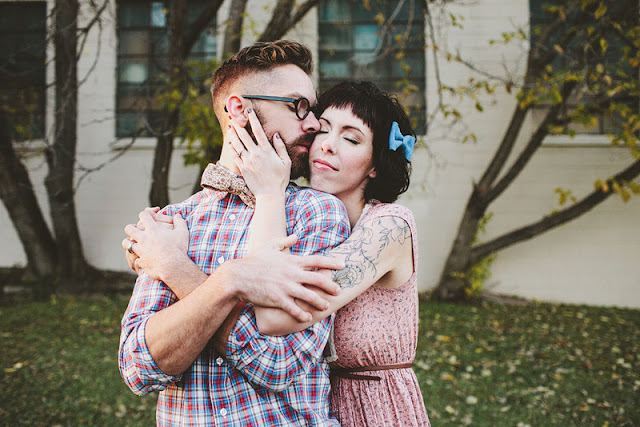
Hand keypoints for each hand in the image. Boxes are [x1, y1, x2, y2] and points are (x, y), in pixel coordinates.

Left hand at [123, 208, 189, 282]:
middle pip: (129, 229)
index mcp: (153, 229)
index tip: (148, 216)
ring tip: (132, 242)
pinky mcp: (141, 261)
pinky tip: (142, 258)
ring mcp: (141, 250)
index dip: (145, 213)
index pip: (143, 215)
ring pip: (127, 244)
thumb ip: (180, 222)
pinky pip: (135, 259)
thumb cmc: (178, 248)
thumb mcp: (182, 232)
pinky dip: (138, 258)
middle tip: (135, 229)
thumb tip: (178, 215)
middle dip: (131, 227)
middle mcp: (143, 238)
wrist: (174, 266)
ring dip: (129, 242)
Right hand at [221, 235, 344, 322]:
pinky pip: (294, 308)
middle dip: (331, 285)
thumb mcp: (269, 247)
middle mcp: (291, 274)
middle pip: (318, 279)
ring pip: (309, 295)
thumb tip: (296, 236)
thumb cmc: (253, 260)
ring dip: (320, 302)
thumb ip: (284, 241)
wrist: (238, 276)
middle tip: (339, 290)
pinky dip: (302, 314)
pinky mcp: (277, 299)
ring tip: (326, 306)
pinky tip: (308, 318)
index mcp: (291, 261)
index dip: (332, 262)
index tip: (343, 265)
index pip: (317, 260)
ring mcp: (285, 287)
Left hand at [228, 108, 290, 196]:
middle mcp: (256, 154)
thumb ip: (281, 148)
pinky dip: (232, 148)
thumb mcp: (286, 163)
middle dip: (239, 125)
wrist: (269, 194)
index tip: (249, 111)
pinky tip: (230, 143)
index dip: (253, 119)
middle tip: (235, 117)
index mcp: (267, 151)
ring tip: (230, 127)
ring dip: (233, 134)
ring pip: (238, 144)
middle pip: (245, 135)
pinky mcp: (243, 168)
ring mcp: (248, 161)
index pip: (259, 131)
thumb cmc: (280, 179)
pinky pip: (235, 155)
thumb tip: (276, 135)